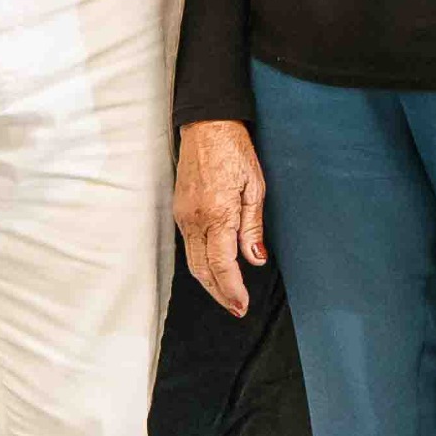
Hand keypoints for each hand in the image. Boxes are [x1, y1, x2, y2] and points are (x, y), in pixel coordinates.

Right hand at [174, 119, 269, 316]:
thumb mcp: (255, 187)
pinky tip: (214, 271)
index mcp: (217, 213)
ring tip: (228, 297)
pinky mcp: (179, 212)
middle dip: (220, 294)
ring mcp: (183, 216)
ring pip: (192, 262)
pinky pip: (189, 247)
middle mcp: (195, 219)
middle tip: (236, 309)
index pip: (221, 264)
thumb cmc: (234, 151)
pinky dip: (201, 266)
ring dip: (209, 283)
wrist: (206, 126)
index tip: (242, 305)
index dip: (232, 289)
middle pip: (202, 270)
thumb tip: (255, 258)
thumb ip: (253, 226)